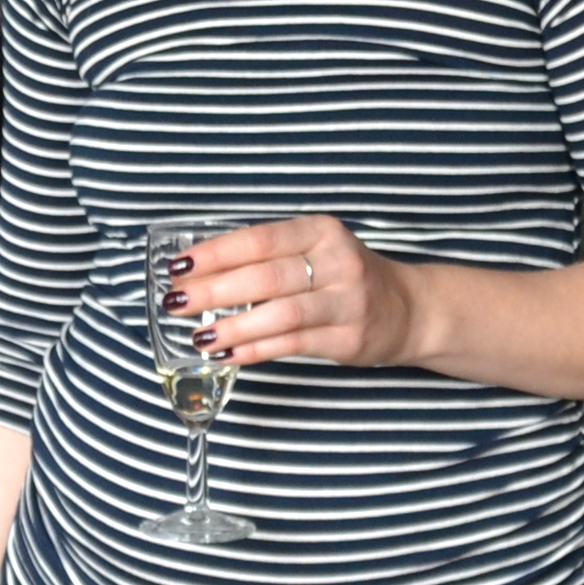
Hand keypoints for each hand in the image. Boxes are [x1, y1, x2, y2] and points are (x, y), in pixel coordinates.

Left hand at [169, 214, 412, 370]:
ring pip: (280, 314)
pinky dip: (255, 350)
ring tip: (199, 336)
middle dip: (214, 290)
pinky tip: (228, 353)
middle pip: (266, 276)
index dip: (216, 253)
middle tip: (176, 302)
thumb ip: (269, 257)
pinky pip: (293, 344)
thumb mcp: (316, 250)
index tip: (179, 266)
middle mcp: (337, 261)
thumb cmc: (345, 276)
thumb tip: (198, 272)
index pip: (259, 239)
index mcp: (320, 231)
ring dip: (233, 326)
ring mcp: (346, 301)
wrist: (408, 308)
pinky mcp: (348, 338)